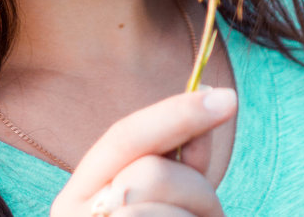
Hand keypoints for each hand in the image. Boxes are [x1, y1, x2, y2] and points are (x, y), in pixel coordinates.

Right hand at [50, 87, 236, 215]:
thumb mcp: (167, 198)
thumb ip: (178, 160)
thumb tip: (212, 100)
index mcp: (77, 198)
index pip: (122, 137)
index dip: (176, 114)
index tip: (226, 99)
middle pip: (151, 173)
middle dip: (196, 190)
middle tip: (204, 214)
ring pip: (166, 206)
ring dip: (199, 216)